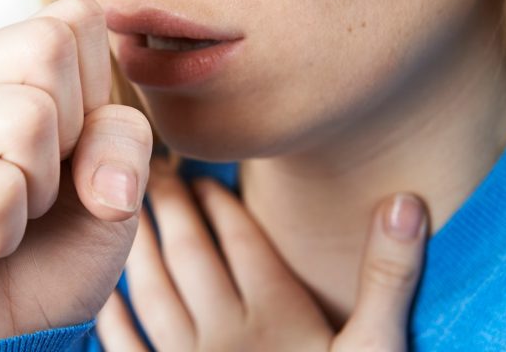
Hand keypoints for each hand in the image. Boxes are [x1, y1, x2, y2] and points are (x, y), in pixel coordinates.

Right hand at [0, 0, 152, 346]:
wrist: (1, 329)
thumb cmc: (51, 250)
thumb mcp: (115, 190)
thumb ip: (123, 144)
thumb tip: (100, 166)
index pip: (74, 20)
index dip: (96, 102)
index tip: (65, 157)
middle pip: (48, 51)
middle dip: (67, 145)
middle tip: (28, 192)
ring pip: (26, 117)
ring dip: (34, 195)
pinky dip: (3, 231)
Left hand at [97, 158, 427, 350]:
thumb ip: (388, 278)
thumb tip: (403, 200)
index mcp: (279, 314)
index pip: (240, 239)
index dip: (218, 202)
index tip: (199, 176)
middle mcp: (227, 332)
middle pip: (191, 253)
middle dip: (171, 206)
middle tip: (153, 171)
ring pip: (154, 289)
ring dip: (139, 245)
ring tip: (126, 209)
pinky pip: (128, 346)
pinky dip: (113, 314)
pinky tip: (103, 288)